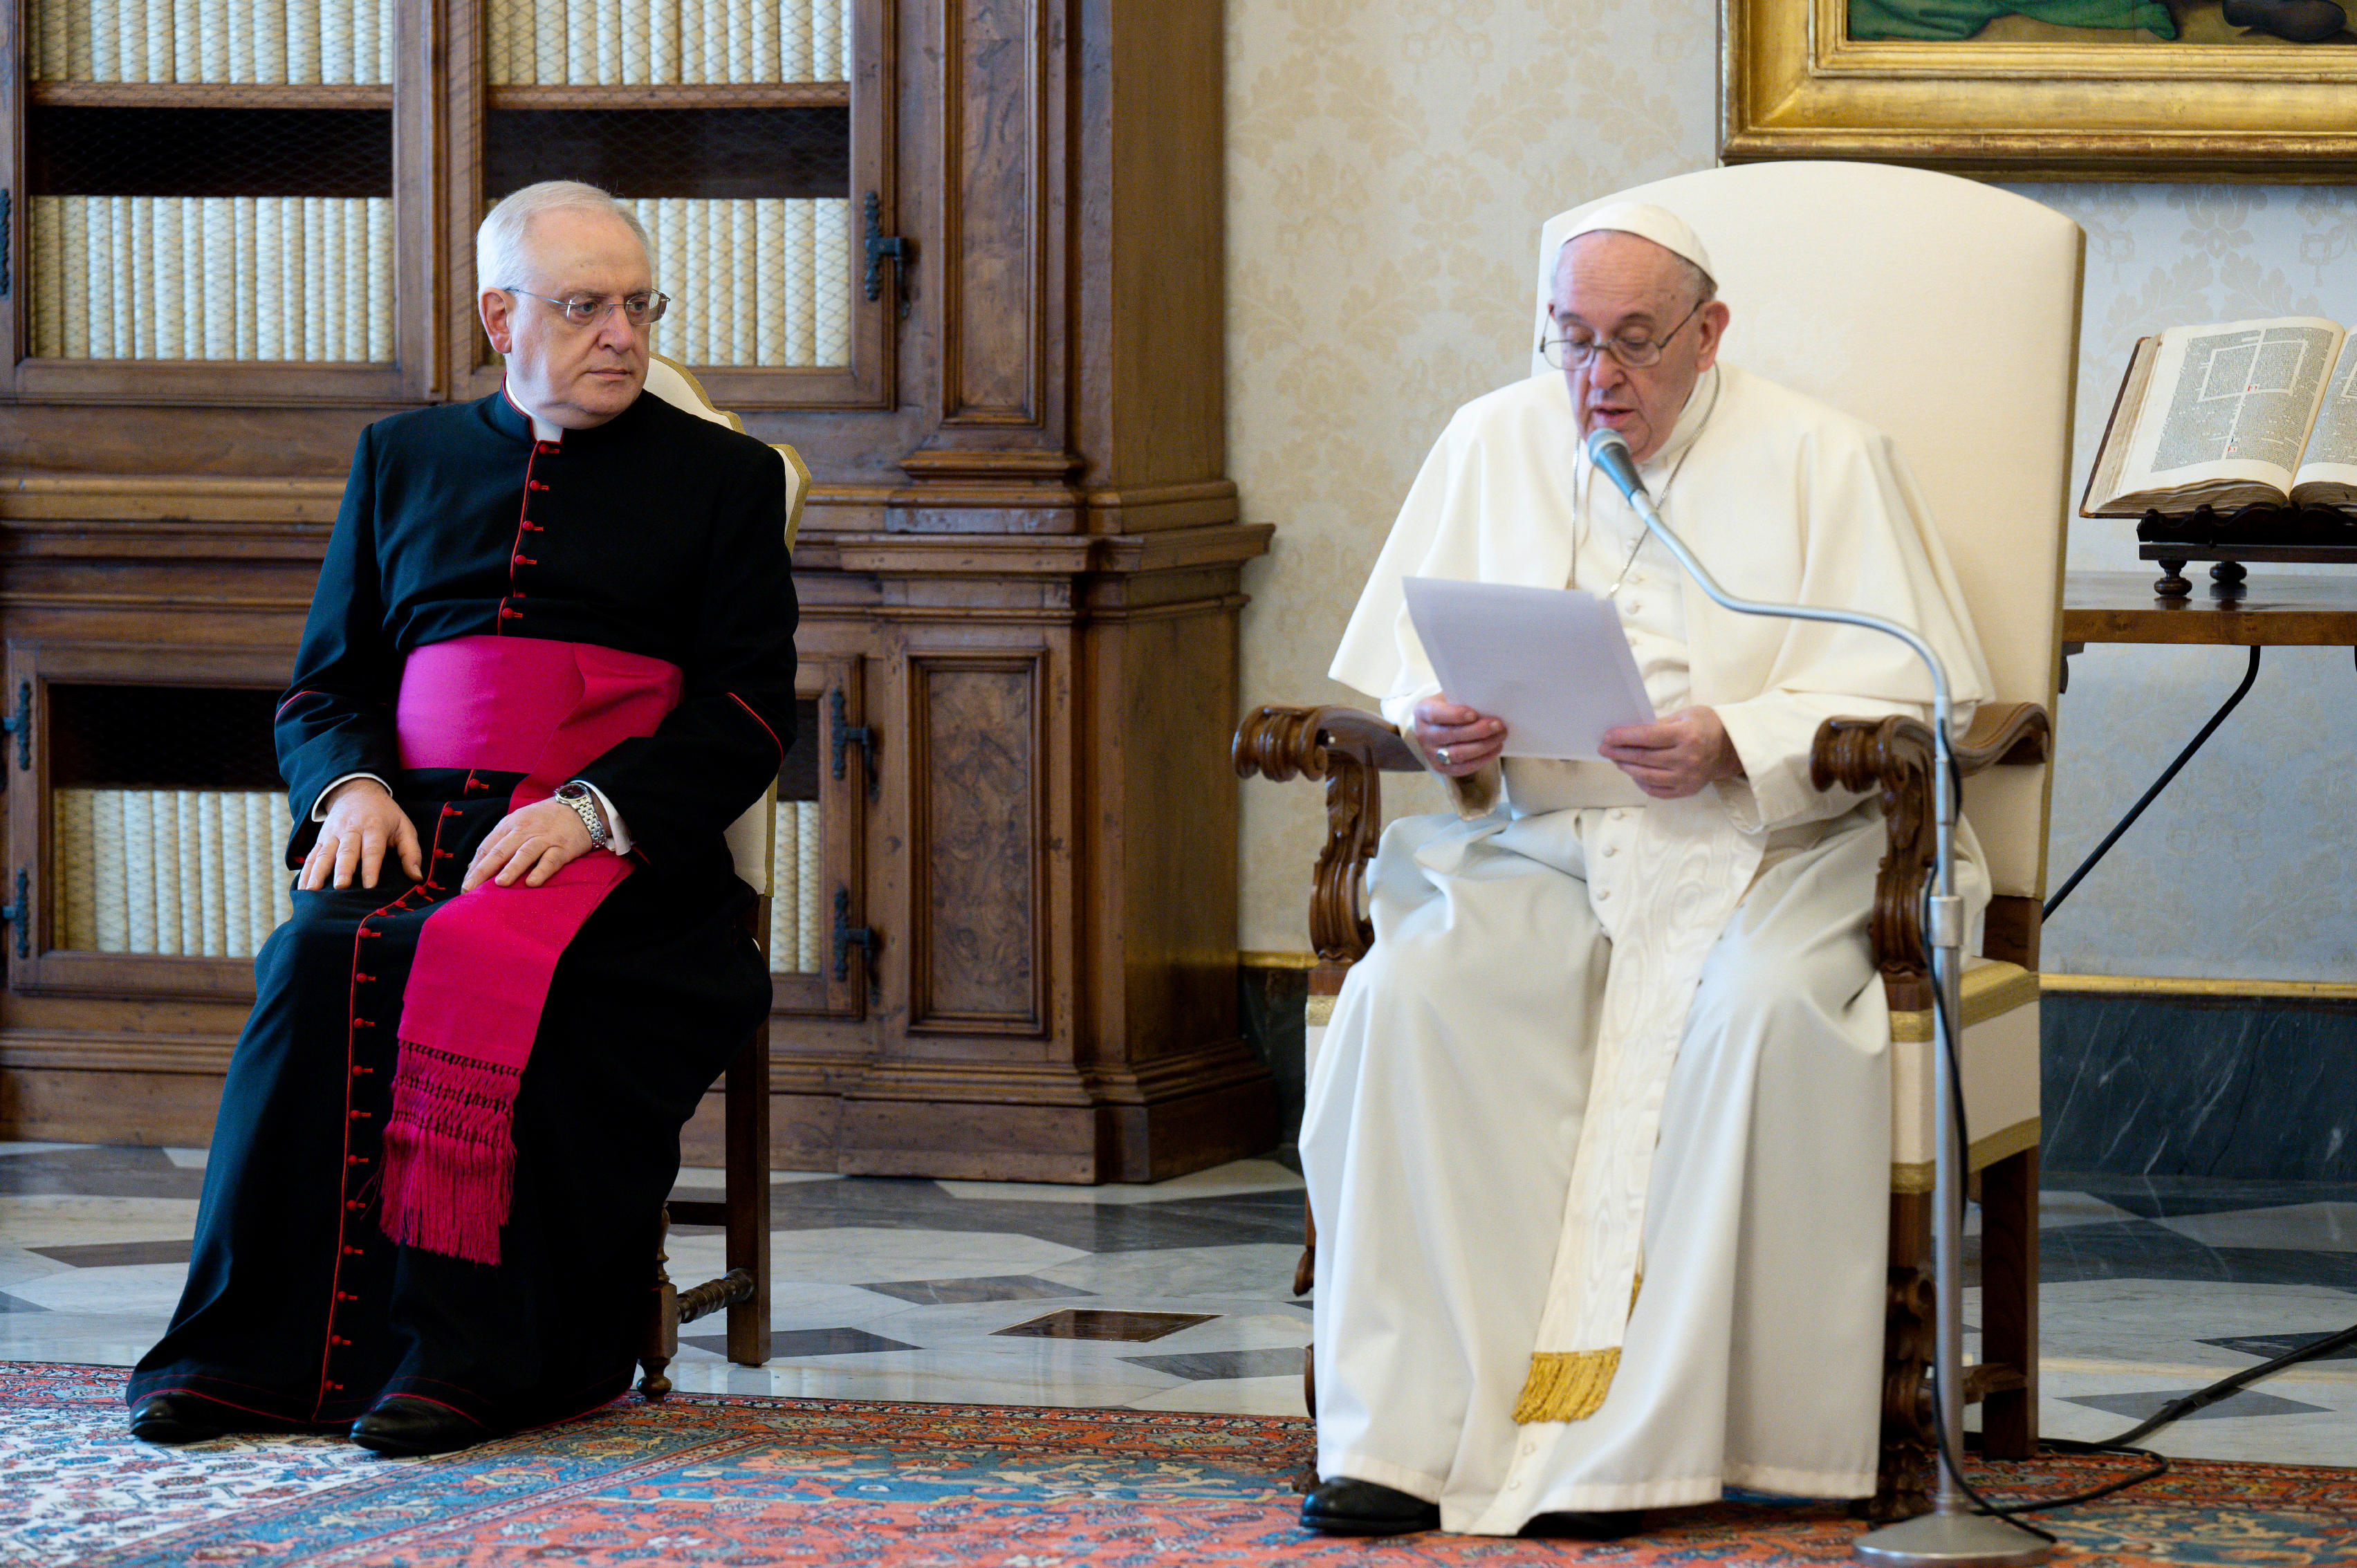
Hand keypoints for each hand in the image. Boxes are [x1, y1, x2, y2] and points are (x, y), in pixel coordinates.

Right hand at [300, 778, 423, 890]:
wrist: (357, 791)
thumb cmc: (385, 815)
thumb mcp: (404, 827)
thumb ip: (411, 852)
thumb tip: (417, 877)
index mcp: (374, 827)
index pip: (372, 849)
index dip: (371, 867)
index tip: (369, 886)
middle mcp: (351, 830)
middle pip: (346, 851)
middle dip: (343, 869)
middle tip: (340, 887)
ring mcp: (332, 834)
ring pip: (324, 854)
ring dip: (318, 873)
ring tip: (313, 891)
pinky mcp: (320, 838)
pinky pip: (311, 855)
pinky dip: (305, 871)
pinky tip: (301, 888)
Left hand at [463, 797, 594, 891]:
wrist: (580, 807)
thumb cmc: (544, 819)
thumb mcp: (517, 824)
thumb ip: (498, 843)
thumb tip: (473, 866)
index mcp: (509, 825)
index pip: (487, 847)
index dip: (475, 866)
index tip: (466, 885)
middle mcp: (524, 831)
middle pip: (500, 851)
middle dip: (484, 870)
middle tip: (471, 888)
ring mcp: (544, 838)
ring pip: (524, 853)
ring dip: (511, 868)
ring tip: (499, 884)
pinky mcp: (563, 847)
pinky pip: (551, 860)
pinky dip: (541, 870)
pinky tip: (532, 882)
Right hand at [1412, 695, 1506, 777]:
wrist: (1434, 727)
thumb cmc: (1447, 707)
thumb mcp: (1448, 697)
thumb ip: (1462, 698)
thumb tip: (1489, 701)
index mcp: (1422, 712)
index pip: (1435, 715)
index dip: (1455, 715)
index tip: (1474, 714)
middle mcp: (1423, 734)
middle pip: (1450, 735)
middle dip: (1477, 731)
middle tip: (1498, 725)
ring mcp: (1431, 753)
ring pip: (1458, 753)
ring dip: (1483, 746)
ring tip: (1500, 736)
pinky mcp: (1441, 767)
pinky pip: (1463, 768)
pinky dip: (1482, 759)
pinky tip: (1495, 749)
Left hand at [1598, 706, 1742, 798]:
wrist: (1731, 747)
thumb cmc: (1705, 726)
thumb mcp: (1684, 715)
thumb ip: (1657, 724)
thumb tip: (1628, 732)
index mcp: (1687, 735)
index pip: (1647, 737)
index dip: (1623, 737)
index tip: (1607, 736)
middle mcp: (1687, 759)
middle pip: (1643, 758)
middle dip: (1619, 753)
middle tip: (1604, 749)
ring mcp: (1687, 777)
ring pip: (1646, 776)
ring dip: (1626, 768)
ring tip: (1616, 760)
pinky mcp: (1687, 790)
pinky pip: (1656, 790)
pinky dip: (1641, 782)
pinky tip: (1633, 774)